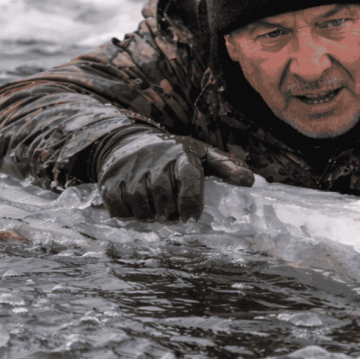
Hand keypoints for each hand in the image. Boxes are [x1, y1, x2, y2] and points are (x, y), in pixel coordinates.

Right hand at [95, 128, 253, 221]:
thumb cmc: (171, 153)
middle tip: (172, 214)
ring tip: (156, 210)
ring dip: (150, 216)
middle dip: (170, 214)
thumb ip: (224, 167)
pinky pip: (119, 209)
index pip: (188, 179)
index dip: (191, 202)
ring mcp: (130, 172)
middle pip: (163, 199)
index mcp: (181, 156)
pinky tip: (136, 207)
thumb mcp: (199, 153)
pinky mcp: (109, 181)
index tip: (191, 218)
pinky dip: (127, 215)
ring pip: (141, 208)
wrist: (128, 140)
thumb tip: (249, 181)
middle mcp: (154, 162)